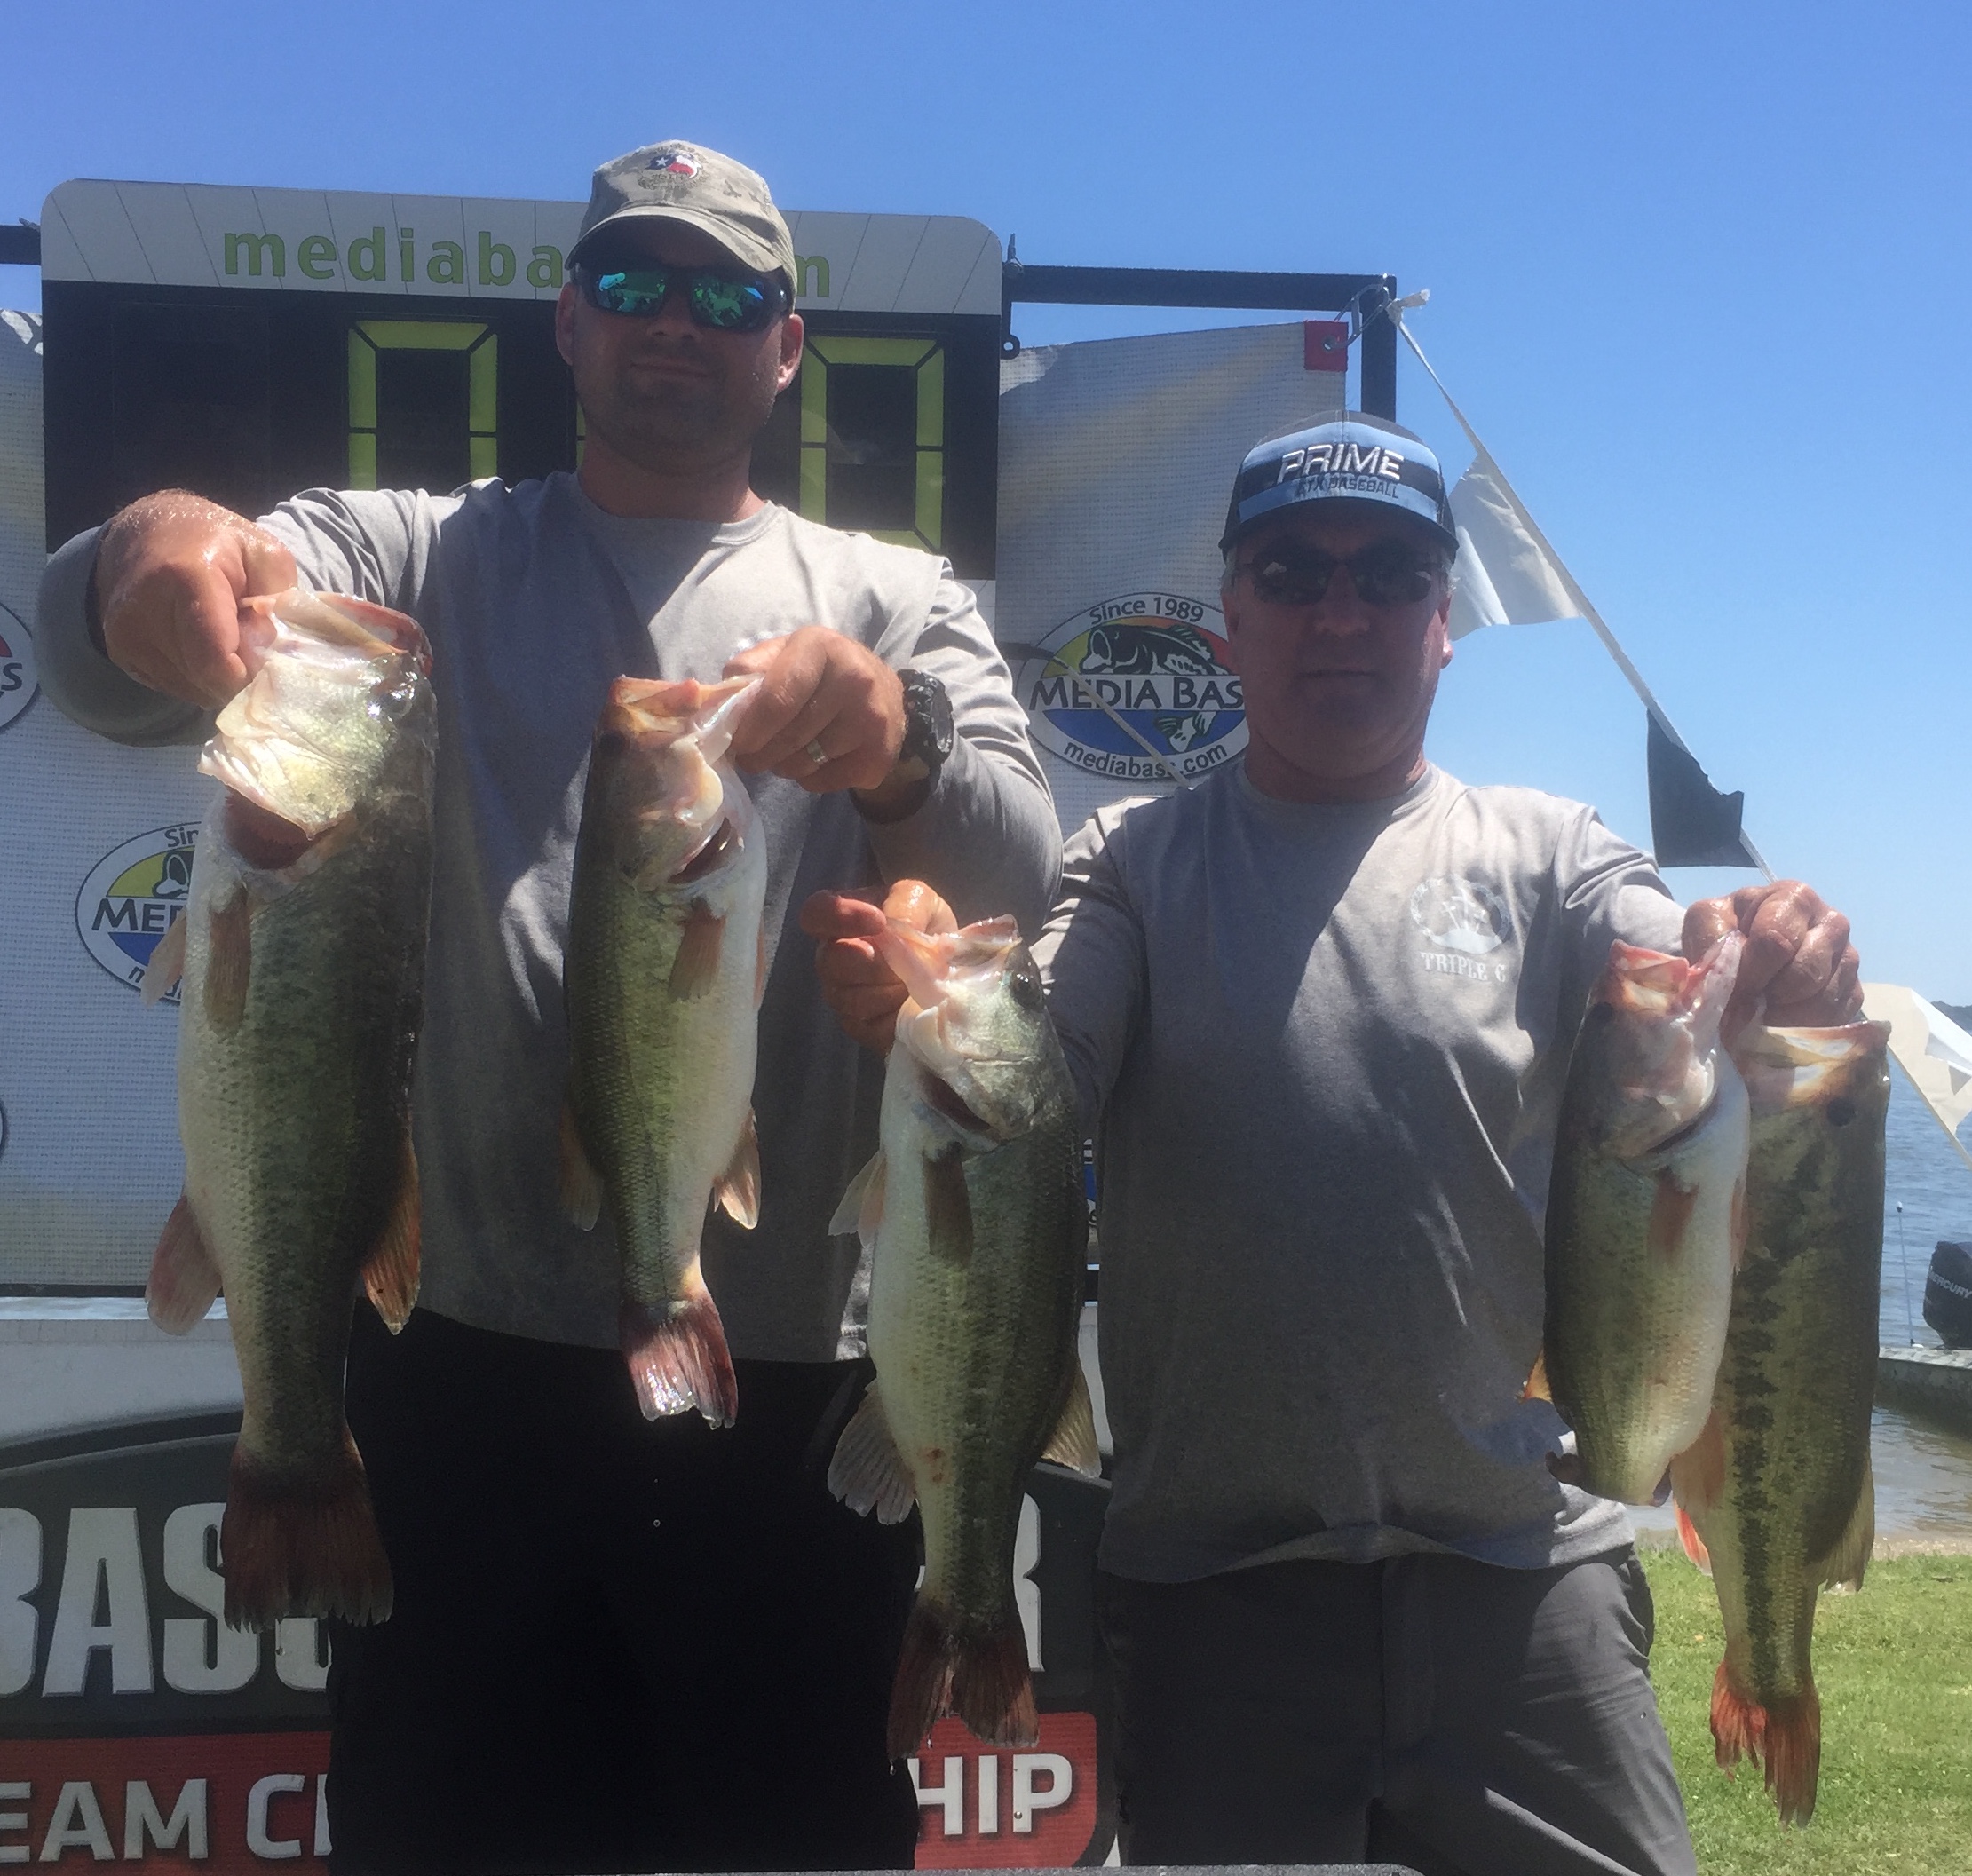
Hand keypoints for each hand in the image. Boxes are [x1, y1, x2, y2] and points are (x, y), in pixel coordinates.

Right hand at [95, 492, 296, 708]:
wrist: (146, 535)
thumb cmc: (215, 542)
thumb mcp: (264, 554)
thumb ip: (280, 602)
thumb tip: (270, 650)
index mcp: (184, 577)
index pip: (217, 661)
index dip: (252, 669)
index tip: (264, 646)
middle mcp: (143, 610)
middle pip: (209, 681)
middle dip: (240, 671)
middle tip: (245, 637)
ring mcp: (125, 635)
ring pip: (195, 692)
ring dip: (219, 675)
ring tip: (220, 636)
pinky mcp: (119, 653)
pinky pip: (177, 688)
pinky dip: (198, 677)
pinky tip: (199, 644)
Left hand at [723, 628, 905, 795]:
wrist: (886, 696)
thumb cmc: (821, 673)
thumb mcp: (787, 654)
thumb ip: (749, 670)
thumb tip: (712, 700)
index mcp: (822, 647)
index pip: (777, 699)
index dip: (750, 728)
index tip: (737, 743)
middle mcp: (854, 680)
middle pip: (788, 737)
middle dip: (759, 753)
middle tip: (750, 756)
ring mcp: (871, 720)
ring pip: (802, 764)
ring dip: (782, 766)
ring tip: (785, 753)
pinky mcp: (878, 756)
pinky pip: (822, 783)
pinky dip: (807, 779)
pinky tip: (814, 760)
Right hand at [800, 879, 955, 1051]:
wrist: (950, 969)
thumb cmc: (925, 926)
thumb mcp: (921, 900)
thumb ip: (905, 902)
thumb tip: (892, 928)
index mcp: (841, 919)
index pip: (816, 913)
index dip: (840, 917)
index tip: (878, 921)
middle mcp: (832, 957)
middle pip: (831, 962)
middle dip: (876, 962)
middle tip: (905, 961)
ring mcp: (841, 995)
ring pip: (851, 998)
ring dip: (892, 989)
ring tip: (914, 981)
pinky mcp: (859, 1027)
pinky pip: (869, 1026)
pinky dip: (897, 1013)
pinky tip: (911, 1003)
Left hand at [1683, 881, 1861, 1027]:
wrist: (1741, 952)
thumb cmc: (1725, 932)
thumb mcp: (1707, 923)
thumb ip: (1714, 946)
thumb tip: (1735, 991)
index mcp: (1795, 897)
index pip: (1775, 940)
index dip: (1749, 972)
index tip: (1731, 987)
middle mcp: (1832, 923)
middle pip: (1805, 973)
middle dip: (1767, 997)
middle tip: (1744, 1005)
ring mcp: (1849, 958)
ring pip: (1822, 1000)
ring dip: (1783, 1017)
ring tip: (1758, 1013)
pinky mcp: (1854, 991)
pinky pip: (1834, 1019)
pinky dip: (1801, 1028)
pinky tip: (1778, 1021)